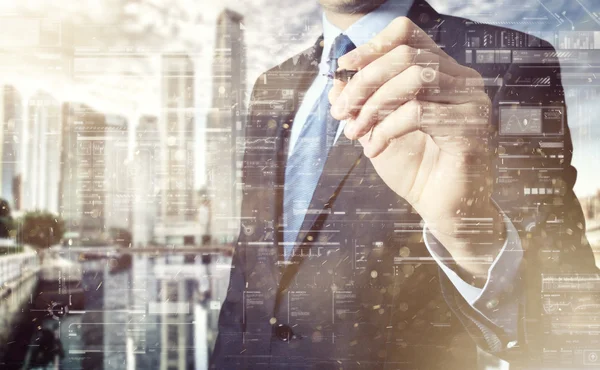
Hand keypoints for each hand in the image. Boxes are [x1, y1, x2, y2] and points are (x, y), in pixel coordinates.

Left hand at [329, 17, 504, 278]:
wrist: (442, 209)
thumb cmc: (414, 168)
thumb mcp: (376, 130)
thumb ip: (359, 105)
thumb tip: (335, 83)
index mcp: (441, 73)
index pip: (408, 34)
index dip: (372, 45)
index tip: (343, 68)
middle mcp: (461, 80)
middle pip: (406, 55)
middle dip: (364, 82)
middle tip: (340, 111)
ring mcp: (470, 102)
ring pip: (415, 79)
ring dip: (374, 105)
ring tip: (354, 132)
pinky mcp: (470, 128)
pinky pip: (420, 113)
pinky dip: (387, 129)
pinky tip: (374, 149)